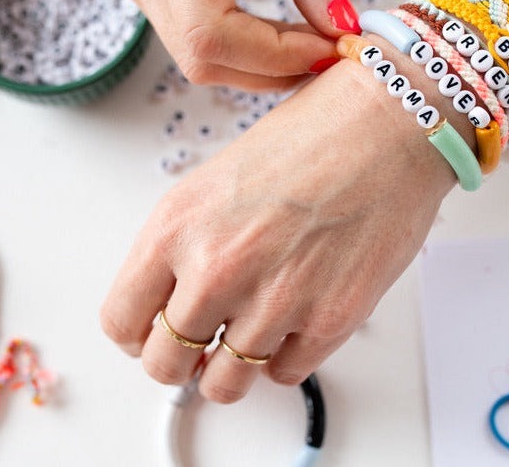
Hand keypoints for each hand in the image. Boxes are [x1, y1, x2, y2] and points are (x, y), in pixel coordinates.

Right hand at [96, 0, 358, 90]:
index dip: (274, 56)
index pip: (212, 32)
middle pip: (202, 58)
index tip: (327, 46)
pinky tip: (274, 32)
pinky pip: (192, 40)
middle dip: (271, 68)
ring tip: (305, 38)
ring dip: (257, 64)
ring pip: (197, 59)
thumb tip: (336, 22)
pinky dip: (240, 49)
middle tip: (326, 49)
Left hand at [99, 58, 457, 401]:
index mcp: (176, 225)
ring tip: (251, 331)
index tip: (153, 332)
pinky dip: (283, 355)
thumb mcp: (219, 178)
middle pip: (164, 365)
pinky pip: (283, 374)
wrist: (387, 124)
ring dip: (233, 364)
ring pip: (224, 385)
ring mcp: (273, 299)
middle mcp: (216, 268)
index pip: (120, 320)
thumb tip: (178, 295)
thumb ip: (188, 242)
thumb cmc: (312, 135)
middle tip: (202, 342)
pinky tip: (294, 319)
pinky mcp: (329, 320)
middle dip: (181, 360)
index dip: (136, 334)